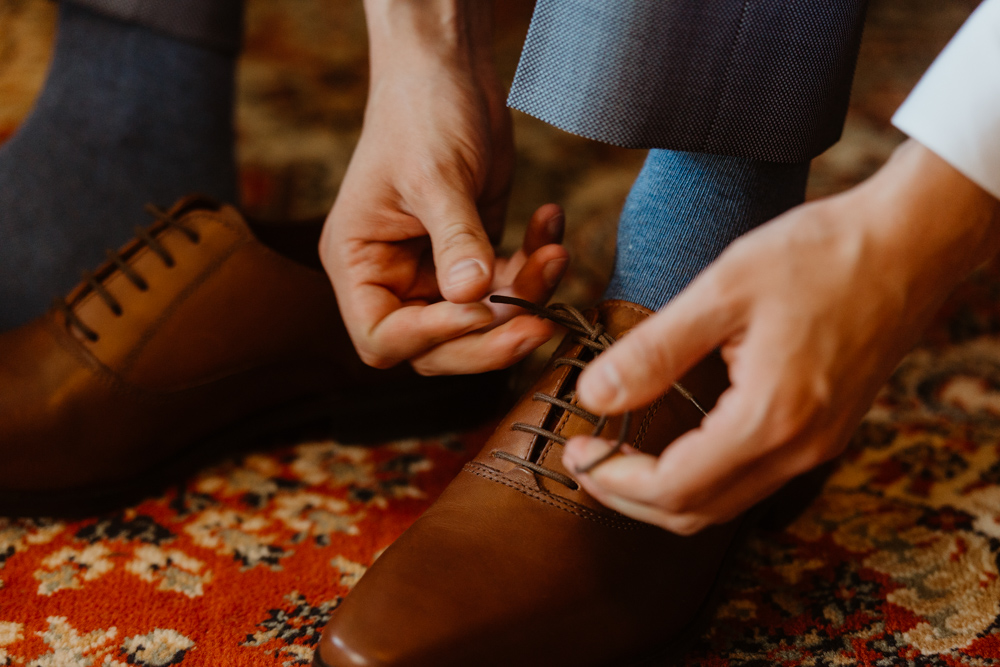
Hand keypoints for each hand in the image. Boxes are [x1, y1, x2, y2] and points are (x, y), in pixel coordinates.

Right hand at [320, 0, 568, 373]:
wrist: (449, 70)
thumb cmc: (420, 112)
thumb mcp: (436, 176)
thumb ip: (456, 239)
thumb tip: (472, 297)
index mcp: (359, 263)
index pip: (383, 337)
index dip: (432, 337)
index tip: (479, 309)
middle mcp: (392, 276)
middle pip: (438, 346)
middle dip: (491, 337)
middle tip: (538, 322)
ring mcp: (436, 270)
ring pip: (483, 320)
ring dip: (525, 295)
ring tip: (556, 254)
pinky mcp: (475, 255)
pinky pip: (508, 284)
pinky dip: (535, 265)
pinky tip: (551, 226)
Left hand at [562, 141, 999, 533]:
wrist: (908, 242)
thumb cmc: (818, 255)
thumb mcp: (722, 291)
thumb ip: (653, 351)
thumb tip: (593, 396)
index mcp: (771, 418)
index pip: (674, 488)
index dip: (613, 480)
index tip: (573, 450)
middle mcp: (800, 449)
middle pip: (698, 512)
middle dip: (630, 497)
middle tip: (584, 463)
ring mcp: (819, 445)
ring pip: (726, 503)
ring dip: (665, 493)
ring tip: (618, 458)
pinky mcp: (826, 431)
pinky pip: (753, 479)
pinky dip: (703, 477)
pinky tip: (675, 443)